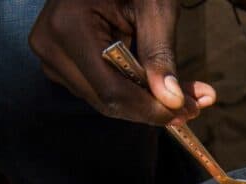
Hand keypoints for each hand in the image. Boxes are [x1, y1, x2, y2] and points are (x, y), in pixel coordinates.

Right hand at [29, 0, 216, 125]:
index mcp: (68, 27)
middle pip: (108, 101)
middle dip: (153, 108)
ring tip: (184, 93)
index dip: (150, 109)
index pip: (112, 91)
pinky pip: (99, 89)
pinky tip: (155, 83)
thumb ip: (160, 55)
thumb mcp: (154, 7)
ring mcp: (51, 57)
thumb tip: (172, 101)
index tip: (187, 111)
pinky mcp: (59, 63)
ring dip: (146, 102)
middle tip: (194, 105)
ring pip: (105, 100)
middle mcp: (50, 47)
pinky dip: (131, 91)